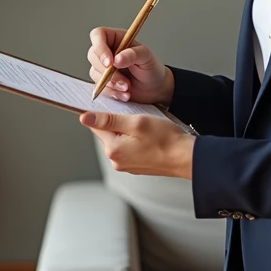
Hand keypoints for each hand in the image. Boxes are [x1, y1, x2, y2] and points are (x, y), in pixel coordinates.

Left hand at [79, 111, 194, 178]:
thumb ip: (108, 120)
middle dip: (117, 121)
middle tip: (135, 113)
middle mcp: (116, 160)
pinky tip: (149, 135)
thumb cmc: (166, 139)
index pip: (96, 125)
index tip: (112, 104)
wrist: (186, 158)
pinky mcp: (137, 165)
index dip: (103, 111)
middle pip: (108, 133)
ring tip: (145, 124)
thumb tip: (84, 118)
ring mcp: (127, 165)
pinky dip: (136, 139)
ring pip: (119, 139)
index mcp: (113, 149)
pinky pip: (130, 147)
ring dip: (128, 130)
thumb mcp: (136, 122)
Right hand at [87, 26, 173, 104]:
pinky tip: (125, 94)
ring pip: (95, 73)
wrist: (155, 88)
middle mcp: (108, 51)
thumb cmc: (151, 68)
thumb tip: (116, 58)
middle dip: (107, 72)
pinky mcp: (103, 81)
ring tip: (127, 87)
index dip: (99, 47)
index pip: (98, 35)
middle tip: (124, 80)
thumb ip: (133, 55)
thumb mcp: (146, 57)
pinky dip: (112, 92)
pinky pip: (99, 87)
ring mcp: (103, 67)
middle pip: (93, 55)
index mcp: (117, 39)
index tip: (109, 63)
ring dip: (111, 83)